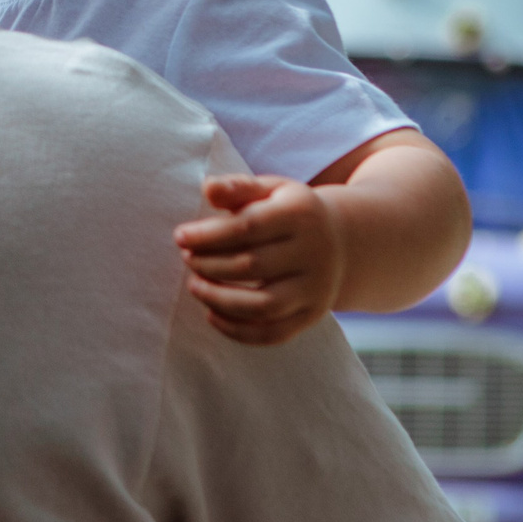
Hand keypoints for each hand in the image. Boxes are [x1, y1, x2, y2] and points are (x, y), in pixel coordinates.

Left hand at [173, 174, 345, 345]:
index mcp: (301, 214)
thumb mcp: (269, 189)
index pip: (248, 227)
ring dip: (219, 300)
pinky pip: (272, 333)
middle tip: (188, 258)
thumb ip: (237, 187)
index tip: (181, 237)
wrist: (342, 242)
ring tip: (195, 286)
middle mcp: (315, 253)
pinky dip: (237, 330)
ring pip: (262, 305)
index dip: (209, 235)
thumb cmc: (289, 212)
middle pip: (252, 266)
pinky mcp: (312, 315)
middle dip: (209, 264)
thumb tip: (208, 189)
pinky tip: (212, 314)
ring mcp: (317, 289)